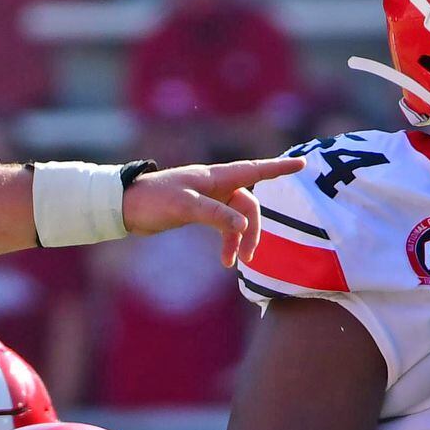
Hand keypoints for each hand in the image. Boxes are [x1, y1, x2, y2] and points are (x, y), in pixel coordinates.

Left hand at [122, 155, 303, 264]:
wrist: (126, 207)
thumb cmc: (153, 200)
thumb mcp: (184, 206)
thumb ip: (215, 215)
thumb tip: (243, 226)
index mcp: (216, 177)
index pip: (255, 170)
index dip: (279, 169)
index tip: (303, 165)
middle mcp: (217, 185)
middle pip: (248, 206)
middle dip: (252, 230)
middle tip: (248, 257)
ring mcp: (209, 199)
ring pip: (237, 219)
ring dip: (238, 240)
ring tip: (232, 263)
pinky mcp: (200, 212)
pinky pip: (224, 226)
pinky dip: (227, 241)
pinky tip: (225, 260)